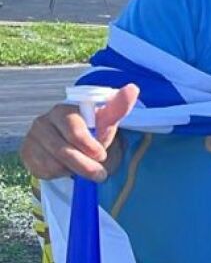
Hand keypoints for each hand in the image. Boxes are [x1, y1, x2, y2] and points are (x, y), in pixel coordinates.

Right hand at [20, 83, 138, 181]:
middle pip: (64, 150)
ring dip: (75, 171)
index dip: (88, 145)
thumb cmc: (92, 134)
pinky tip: (66, 168)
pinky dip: (61, 174)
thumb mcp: (106, 124)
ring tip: (86, 169)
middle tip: (100, 174)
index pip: (74, 129)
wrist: (74, 150)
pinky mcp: (26, 153)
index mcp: (64, 110)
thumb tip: (133, 88)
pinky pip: (45, 170)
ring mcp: (33, 137)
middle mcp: (43, 121)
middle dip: (85, 165)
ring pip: (55, 163)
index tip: (100, 155)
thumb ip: (118, 108)